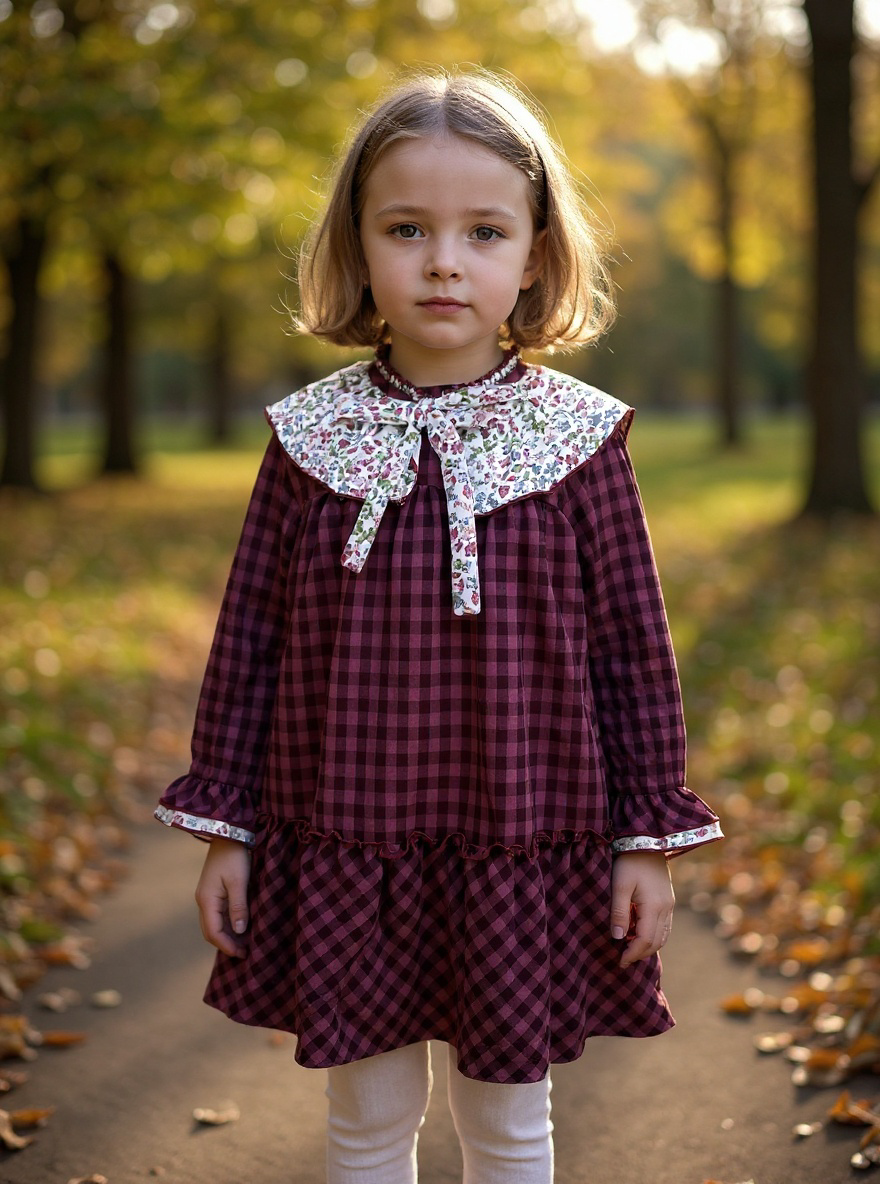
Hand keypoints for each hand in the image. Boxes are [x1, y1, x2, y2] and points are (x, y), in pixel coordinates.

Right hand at [194, 837, 251, 958]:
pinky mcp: (213, 892)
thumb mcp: (239, 881)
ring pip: (213, 923)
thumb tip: (240, 931)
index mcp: (207, 900)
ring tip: (244, 944)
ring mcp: (207, 897)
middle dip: (225, 944)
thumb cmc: (234, 856)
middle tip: (244, 953)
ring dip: (226, 935)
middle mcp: (203, 901)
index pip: (213, 931)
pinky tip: (240, 928)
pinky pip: (218, 915)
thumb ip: (239, 907)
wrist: (227, 834)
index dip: (226, 945)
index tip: (241, 954)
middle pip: (210, 931)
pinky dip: (227, 925)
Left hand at [610, 851, 673, 968]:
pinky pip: (664, 926)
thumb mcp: (619, 885)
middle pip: (656, 942)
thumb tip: (618, 938)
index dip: (633, 954)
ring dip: (648, 946)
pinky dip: (653, 935)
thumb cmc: (629, 861)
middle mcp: (666, 908)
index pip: (646, 941)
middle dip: (640, 954)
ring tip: (630, 949)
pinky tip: (639, 934)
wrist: (647, 840)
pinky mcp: (668, 900)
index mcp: (654, 906)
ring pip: (663, 936)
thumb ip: (619, 912)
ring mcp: (669, 904)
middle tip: (623, 959)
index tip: (619, 961)